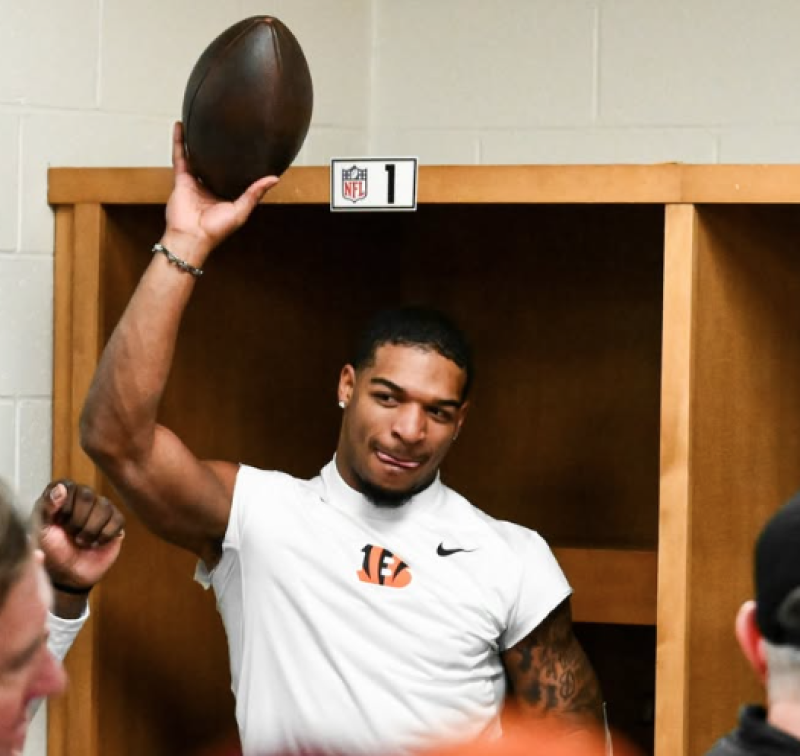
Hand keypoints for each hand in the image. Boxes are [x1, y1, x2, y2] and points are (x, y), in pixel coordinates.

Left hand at [35, 480, 124, 592]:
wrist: (69, 574)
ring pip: (104, 507)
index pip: (66, 485)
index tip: (58, 521)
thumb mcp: (41, 530)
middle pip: (87, 495)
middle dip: (77, 520)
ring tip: (82, 541)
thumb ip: (46, 507)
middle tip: (71, 534)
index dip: (63, 505)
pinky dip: (105, 535)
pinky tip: (96, 542)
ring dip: (91, 530)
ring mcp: (101, 508)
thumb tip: (61, 488)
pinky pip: (117, 520)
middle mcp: (82, 497)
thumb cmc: (52, 550)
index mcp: (61, 496)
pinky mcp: (115, 521)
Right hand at [162, 121, 278, 262]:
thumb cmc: (216, 229)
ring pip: (196, 156)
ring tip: (200, 121)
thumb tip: (274, 178)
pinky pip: (180, 157)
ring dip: (196, 140)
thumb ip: (255, 193)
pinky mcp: (181, 180)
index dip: (240, 163)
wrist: (192, 237)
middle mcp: (210, 186)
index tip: (250, 147)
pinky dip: (179, 141)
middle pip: (214, 163)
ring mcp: (195, 182)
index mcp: (225, 194)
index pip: (233, 174)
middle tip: (225, 129)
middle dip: (218, 148)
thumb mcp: (241, 210)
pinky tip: (180, 125)